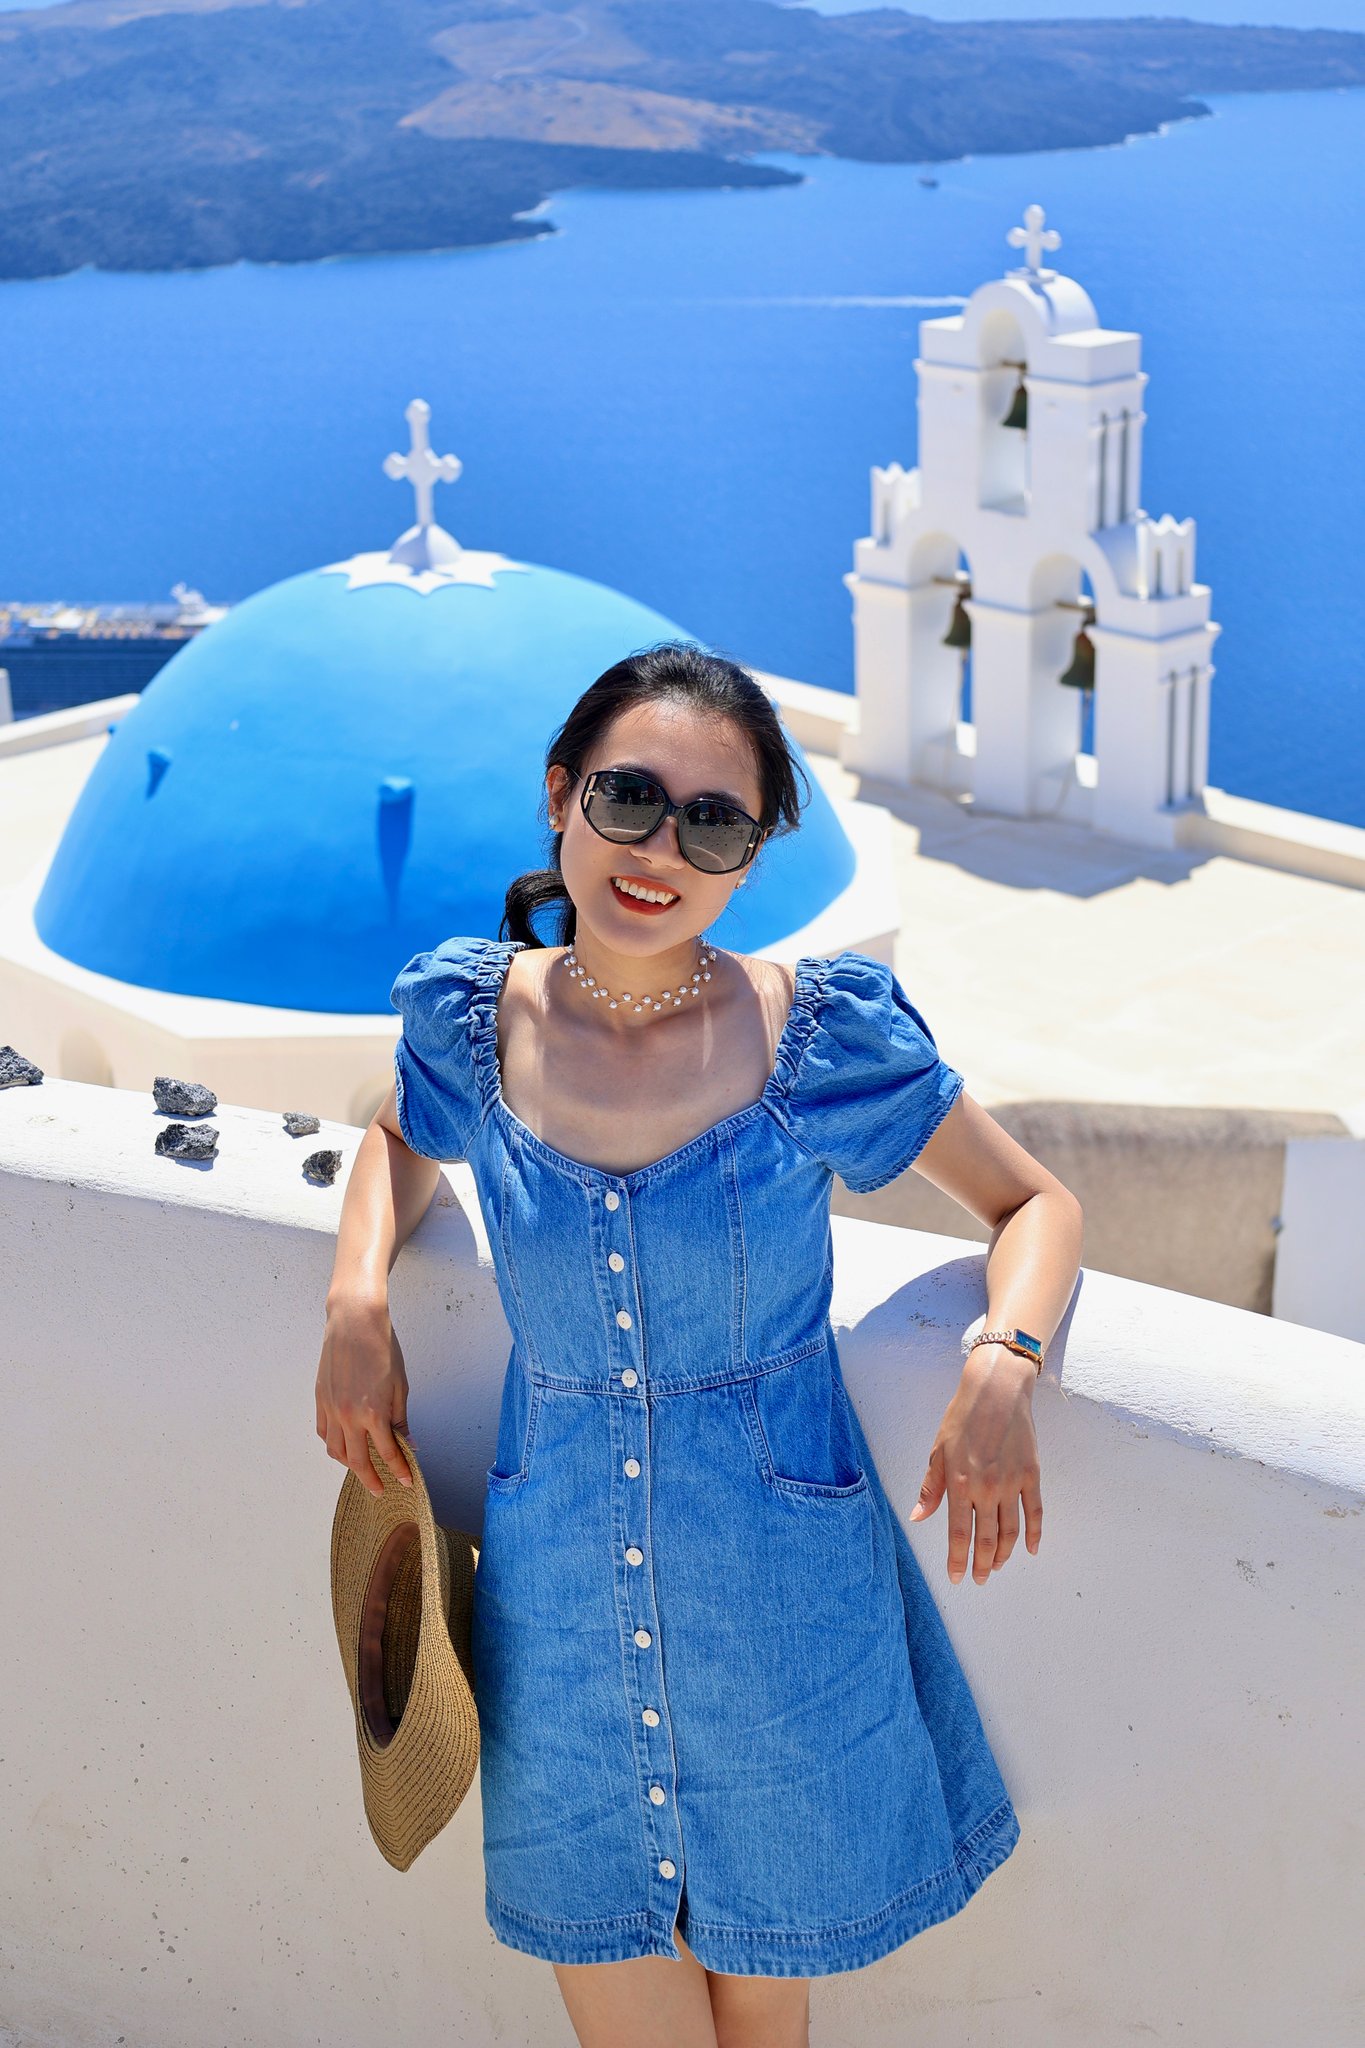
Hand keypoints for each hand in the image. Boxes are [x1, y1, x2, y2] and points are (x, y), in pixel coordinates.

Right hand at [315, 1292, 416, 1497]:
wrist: (354, 1322)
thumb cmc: (382, 1348)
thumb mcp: (400, 1386)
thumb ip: (400, 1419)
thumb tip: (409, 1443)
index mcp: (373, 1414)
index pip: (388, 1454)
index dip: (399, 1471)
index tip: (406, 1481)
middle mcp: (349, 1416)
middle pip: (358, 1461)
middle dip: (371, 1480)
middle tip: (380, 1490)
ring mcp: (331, 1409)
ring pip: (336, 1451)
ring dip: (350, 1465)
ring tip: (362, 1470)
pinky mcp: (320, 1399)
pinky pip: (324, 1433)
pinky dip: (333, 1445)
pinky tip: (343, 1446)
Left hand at [908, 1344, 1041, 1583]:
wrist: (996, 1391)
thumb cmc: (962, 1418)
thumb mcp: (938, 1450)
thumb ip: (931, 1488)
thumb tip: (918, 1517)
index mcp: (959, 1484)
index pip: (957, 1534)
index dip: (957, 1560)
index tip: (956, 1578)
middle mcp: (986, 1489)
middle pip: (986, 1539)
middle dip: (981, 1564)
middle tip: (980, 1579)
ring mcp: (1011, 1483)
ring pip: (1009, 1531)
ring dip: (1004, 1554)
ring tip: (997, 1566)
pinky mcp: (1031, 1475)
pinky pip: (1035, 1512)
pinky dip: (1034, 1534)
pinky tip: (1030, 1549)